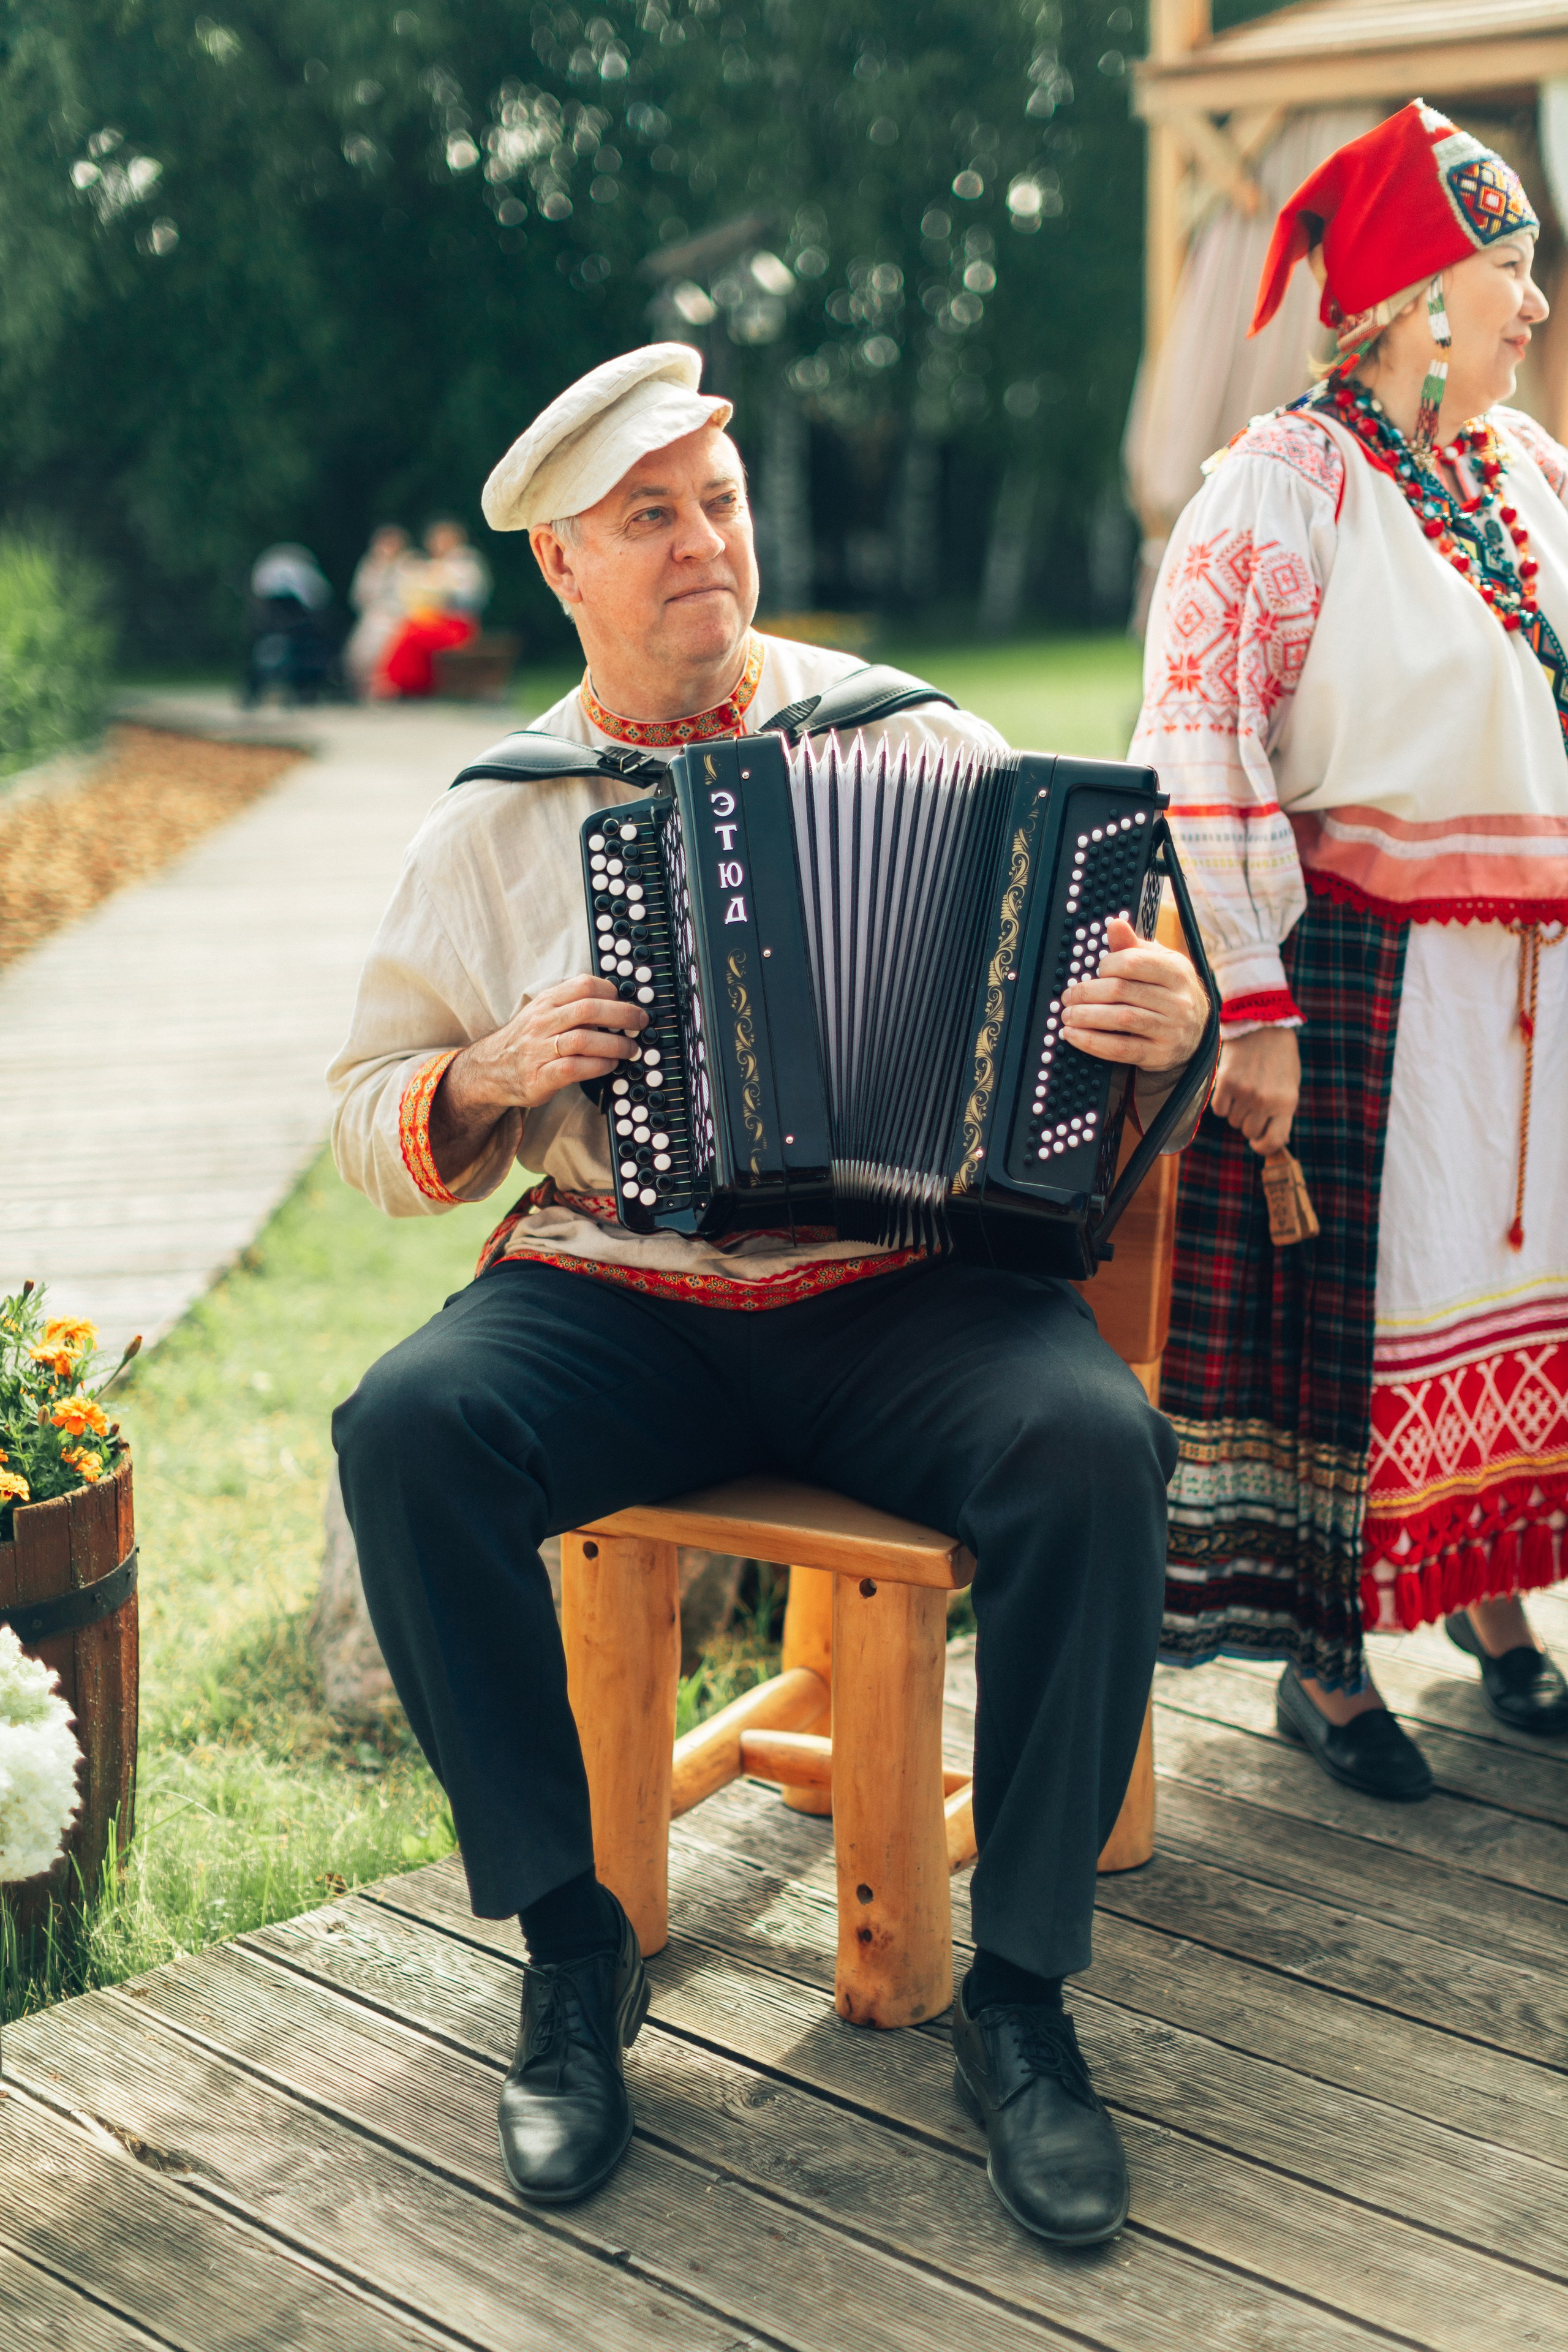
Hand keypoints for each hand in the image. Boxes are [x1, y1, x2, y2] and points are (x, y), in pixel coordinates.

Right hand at [429, 976, 646, 1182]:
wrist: (489, 1070)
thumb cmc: (526, 1041)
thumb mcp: (542, 1013)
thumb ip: (571, 1005)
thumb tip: (615, 1002)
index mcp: (545, 1002)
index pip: (583, 984)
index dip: (611, 991)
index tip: (627, 1001)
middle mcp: (541, 1022)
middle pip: (589, 1009)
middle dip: (623, 1015)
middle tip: (640, 1023)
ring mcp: (539, 1050)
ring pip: (584, 1039)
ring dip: (616, 1044)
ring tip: (631, 1049)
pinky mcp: (540, 1077)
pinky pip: (576, 1068)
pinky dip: (600, 1066)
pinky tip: (610, 1065)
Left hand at [1059, 917, 1209, 1073]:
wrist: (1196, 1032)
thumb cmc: (1168, 991)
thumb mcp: (1158, 964)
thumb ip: (1133, 946)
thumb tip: (1114, 924)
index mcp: (1176, 971)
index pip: (1132, 963)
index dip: (1106, 966)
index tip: (1094, 972)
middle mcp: (1178, 1000)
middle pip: (1121, 991)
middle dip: (1087, 993)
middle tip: (1068, 997)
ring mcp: (1171, 1029)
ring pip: (1120, 1019)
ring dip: (1086, 1017)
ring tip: (1067, 1015)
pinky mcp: (1159, 1054)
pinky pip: (1120, 1048)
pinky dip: (1092, 1042)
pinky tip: (1074, 1035)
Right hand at [1211, 1026, 1299, 1154]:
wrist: (1263, 1025)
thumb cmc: (1280, 1057)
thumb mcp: (1290, 1085)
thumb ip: (1283, 1113)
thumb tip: (1275, 1142)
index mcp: (1286, 1103)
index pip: (1273, 1141)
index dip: (1264, 1147)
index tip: (1258, 1144)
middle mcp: (1265, 1101)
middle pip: (1249, 1131)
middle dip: (1250, 1122)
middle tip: (1253, 1105)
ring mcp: (1245, 1093)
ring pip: (1233, 1121)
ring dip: (1237, 1111)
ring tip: (1245, 1089)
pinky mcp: (1226, 1083)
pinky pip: (1219, 1110)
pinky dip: (1223, 1103)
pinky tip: (1231, 1088)